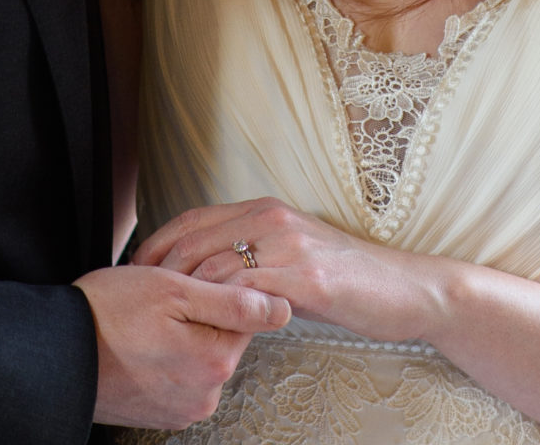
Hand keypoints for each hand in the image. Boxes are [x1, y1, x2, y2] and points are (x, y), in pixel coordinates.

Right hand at [74, 262, 290, 428]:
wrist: (55, 351)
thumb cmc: (107, 313)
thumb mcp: (174, 289)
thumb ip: (233, 300)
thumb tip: (282, 308)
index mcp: (215, 360)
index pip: (245, 312)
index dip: (217, 287)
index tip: (187, 281)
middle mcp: (205, 393)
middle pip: (223, 334)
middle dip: (199, 311)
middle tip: (160, 299)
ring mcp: (182, 407)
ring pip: (200, 352)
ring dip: (182, 332)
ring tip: (145, 320)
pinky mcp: (161, 412)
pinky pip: (179, 373)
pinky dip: (165, 354)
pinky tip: (140, 340)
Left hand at [133, 196, 445, 343]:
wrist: (404, 288)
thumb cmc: (343, 277)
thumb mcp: (289, 256)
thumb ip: (250, 256)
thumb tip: (203, 276)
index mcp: (263, 210)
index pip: (192, 219)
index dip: (157, 245)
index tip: (135, 273)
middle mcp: (271, 218)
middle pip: (193, 241)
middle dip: (158, 273)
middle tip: (139, 302)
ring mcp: (289, 246)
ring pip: (214, 265)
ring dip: (184, 296)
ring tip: (166, 322)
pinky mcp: (306, 278)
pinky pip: (247, 292)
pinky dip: (222, 310)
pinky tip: (210, 330)